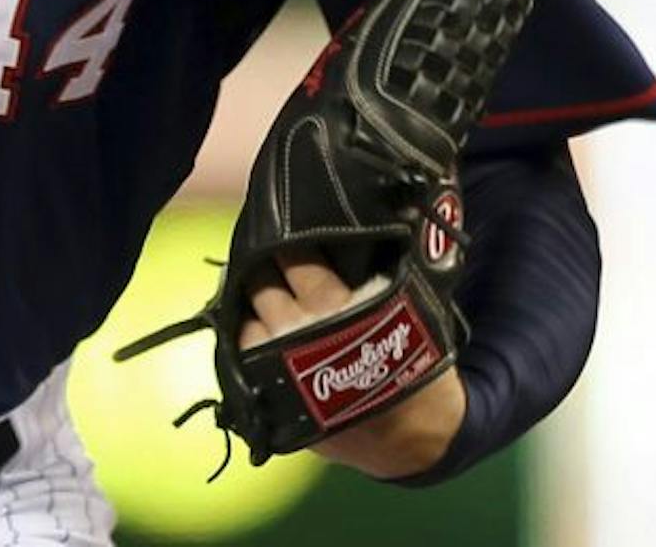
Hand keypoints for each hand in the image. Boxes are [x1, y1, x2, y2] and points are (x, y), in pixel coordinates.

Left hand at [240, 248, 466, 478]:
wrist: (413, 438)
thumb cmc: (414, 365)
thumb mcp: (410, 308)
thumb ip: (387, 266)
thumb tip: (385, 216)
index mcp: (337, 308)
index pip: (296, 256)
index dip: (291, 238)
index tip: (288, 225)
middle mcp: (301, 335)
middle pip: (262, 283)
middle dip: (265, 265)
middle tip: (270, 254)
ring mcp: (282, 368)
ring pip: (245, 320)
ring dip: (251, 304)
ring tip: (260, 290)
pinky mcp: (273, 399)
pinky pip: (241, 358)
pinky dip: (247, 339)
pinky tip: (255, 326)